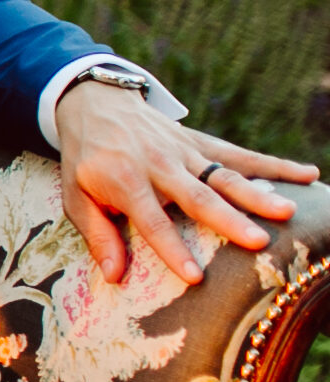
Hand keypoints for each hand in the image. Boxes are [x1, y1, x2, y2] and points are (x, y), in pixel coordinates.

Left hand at [55, 79, 317, 284]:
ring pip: (225, 175)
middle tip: (259, 242)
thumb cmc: (85, 160)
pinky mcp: (201, 143)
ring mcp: (184, 152)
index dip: (172, 249)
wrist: (95, 105)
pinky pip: (240, 155)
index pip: (152, 222)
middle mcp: (160, 166)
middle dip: (229, 220)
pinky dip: (274, 165)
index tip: (196, 277)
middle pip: (198, 197)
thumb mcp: (75, 197)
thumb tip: (114, 276)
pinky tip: (307, 174)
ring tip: (287, 211)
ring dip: (257, 193)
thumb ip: (97, 235)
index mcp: (126, 182)